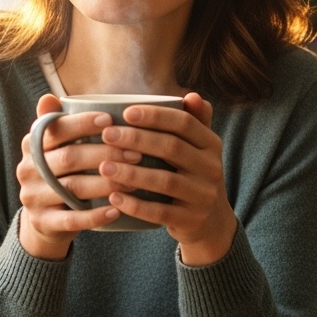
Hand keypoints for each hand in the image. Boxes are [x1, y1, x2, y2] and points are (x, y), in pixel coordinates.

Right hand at [16, 94, 134, 258]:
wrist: (45, 220)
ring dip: (107, 183)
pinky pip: (72, 220)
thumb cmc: (62, 174)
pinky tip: (117, 210)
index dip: (83, 123)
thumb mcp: (56, 148)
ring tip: (135, 180)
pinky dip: (96, 215)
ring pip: (74, 188)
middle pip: (70, 158)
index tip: (111, 120)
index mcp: (31, 145)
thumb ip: (59, 124)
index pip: (56, 129)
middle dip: (106, 153)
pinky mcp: (43, 222)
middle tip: (137, 152)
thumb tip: (50, 97)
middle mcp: (27, 170)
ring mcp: (33, 198)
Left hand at [96, 92, 237, 264]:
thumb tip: (191, 95)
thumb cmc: (195, 176)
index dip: (155, 116)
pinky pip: (160, 213)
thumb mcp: (200, 149)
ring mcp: (203, 196)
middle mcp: (212, 168)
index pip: (184, 123)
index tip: (126, 113)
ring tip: (104, 167)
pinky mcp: (191, 220)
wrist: (212, 221)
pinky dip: (135, 205)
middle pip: (172, 148)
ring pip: (165, 181)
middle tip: (107, 135)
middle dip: (137, 139)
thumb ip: (195, 122)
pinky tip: (113, 198)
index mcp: (212, 145)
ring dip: (131, 173)